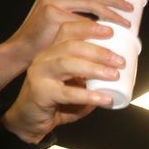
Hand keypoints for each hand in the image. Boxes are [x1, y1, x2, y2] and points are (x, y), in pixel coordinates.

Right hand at [2, 0, 133, 70]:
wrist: (21, 51)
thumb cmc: (42, 40)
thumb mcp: (58, 22)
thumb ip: (74, 16)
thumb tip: (103, 21)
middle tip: (129, 8)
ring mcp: (52, 3)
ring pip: (90, 1)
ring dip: (111, 11)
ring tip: (125, 21)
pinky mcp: (52, 16)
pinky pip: (82, 19)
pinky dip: (98, 25)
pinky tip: (109, 30)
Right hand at [2, 19, 120, 142]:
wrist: (29, 120)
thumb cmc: (55, 101)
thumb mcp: (75, 84)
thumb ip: (91, 77)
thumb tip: (119, 73)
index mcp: (53, 51)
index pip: (68, 31)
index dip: (89, 28)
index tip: (111, 31)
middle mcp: (44, 58)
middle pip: (71, 46)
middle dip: (98, 51)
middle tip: (119, 61)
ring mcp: (40, 74)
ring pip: (67, 64)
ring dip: (94, 68)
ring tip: (114, 75)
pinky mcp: (40, 93)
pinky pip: (66, 93)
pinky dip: (88, 95)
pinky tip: (104, 99)